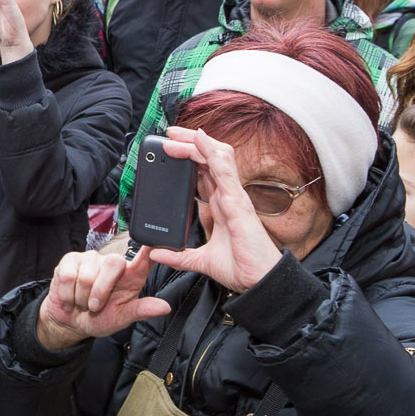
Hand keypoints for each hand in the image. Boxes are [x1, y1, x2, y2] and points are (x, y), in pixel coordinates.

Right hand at [36, 249, 170, 350]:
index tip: (155, 242)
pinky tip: (70, 298)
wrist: (71, 321)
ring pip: (87, 275)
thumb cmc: (100, 318)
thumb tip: (165, 307)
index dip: (150, 248)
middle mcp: (113, 262)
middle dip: (100, 292)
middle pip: (114, 263)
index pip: (146, 257)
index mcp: (132, 275)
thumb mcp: (122, 318)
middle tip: (95, 307)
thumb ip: (141, 310)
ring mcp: (91, 258)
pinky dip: (68, 295)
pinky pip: (68, 276)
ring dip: (82, 298)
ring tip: (82, 302)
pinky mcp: (71, 259)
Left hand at [148, 127, 283, 293]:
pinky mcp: (238, 202)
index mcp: (220, 206)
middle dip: (189, 143)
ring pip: (216, 158)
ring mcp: (234, 196)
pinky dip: (211, 152)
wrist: (258, 282)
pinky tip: (200, 139)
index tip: (168, 149)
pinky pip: (225, 170)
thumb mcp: (200, 260)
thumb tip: (157, 253)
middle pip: (208, 159)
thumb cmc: (241, 268)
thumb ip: (179, 256)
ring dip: (196, 142)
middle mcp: (227, 196)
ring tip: (176, 134)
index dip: (188, 157)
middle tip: (168, 134)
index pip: (203, 172)